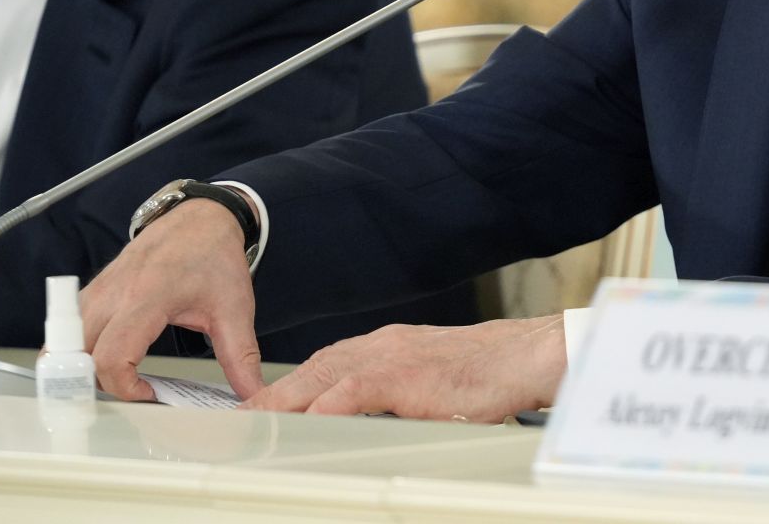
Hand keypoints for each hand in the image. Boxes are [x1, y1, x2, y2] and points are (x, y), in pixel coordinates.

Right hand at [81, 198, 262, 401]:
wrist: (202, 217)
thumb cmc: (215, 258)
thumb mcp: (235, 309)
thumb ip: (241, 356)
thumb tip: (252, 394)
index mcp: (148, 297)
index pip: (112, 357)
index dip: (124, 387)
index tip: (149, 394)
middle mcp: (115, 292)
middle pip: (81, 356)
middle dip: (99, 384)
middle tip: (131, 393)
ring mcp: (100, 288)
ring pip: (67, 342)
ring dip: (83, 367)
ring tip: (117, 380)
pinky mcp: (96, 288)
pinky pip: (71, 327)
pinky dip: (78, 348)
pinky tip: (105, 358)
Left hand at [240, 314, 567, 421]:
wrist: (525, 355)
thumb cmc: (489, 372)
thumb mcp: (435, 381)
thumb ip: (401, 396)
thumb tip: (377, 422)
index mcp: (389, 346)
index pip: (329, 365)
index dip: (293, 386)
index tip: (265, 405)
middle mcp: (383, 345)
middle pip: (316, 368)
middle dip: (276, 392)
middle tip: (243, 415)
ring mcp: (393, 358)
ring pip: (325, 375)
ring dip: (287, 398)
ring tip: (257, 420)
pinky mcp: (405, 376)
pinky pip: (353, 391)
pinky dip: (324, 405)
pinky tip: (305, 420)